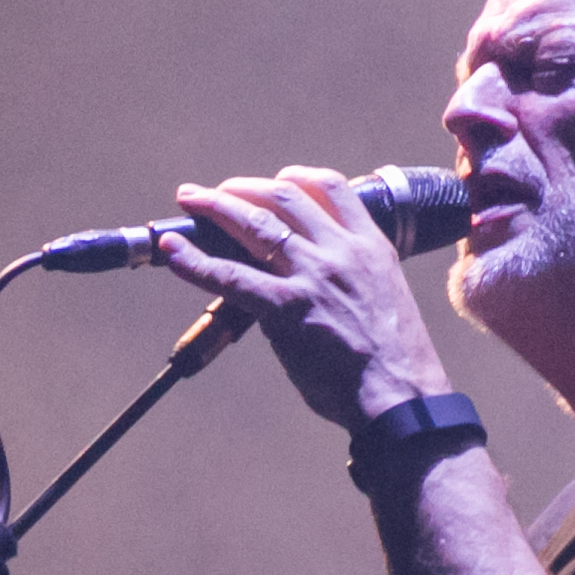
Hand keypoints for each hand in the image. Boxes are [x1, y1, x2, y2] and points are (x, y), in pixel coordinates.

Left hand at [154, 168, 456, 437]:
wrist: (402, 397)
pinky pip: (230, 276)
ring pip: (254, 223)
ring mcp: (312, 275)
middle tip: (217, 191)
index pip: (331, 187)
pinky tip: (172, 249)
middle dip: (244, 187)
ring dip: (216, 206)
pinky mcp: (286, 307)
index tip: (277, 180)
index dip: (296, 178)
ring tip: (191, 200)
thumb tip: (320, 282)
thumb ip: (355, 278)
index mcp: (370, 246)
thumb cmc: (396, 361)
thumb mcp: (386, 299)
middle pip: (284, 195)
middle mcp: (340, 251)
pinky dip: (194, 260)